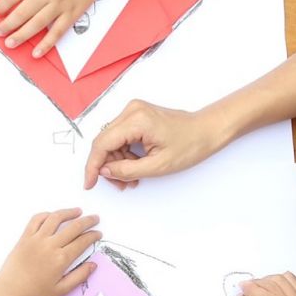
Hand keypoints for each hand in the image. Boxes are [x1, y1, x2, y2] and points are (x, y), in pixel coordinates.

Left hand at [0, 0, 104, 56]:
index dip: (1, 5)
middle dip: (8, 25)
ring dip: (22, 36)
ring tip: (10, 43)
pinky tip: (36, 52)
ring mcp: (60, 4)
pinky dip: (47, 44)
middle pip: (22, 12)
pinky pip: (57, 32)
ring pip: (37, 24)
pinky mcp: (71, 14)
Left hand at [0, 208, 101, 295]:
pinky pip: (36, 220)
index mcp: (61, 259)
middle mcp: (50, 245)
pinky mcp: (25, 237)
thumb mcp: (62, 290)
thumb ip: (79, 276)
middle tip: (95, 218)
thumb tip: (93, 265)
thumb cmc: (35, 293)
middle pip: (73, 227)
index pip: (82, 241)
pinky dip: (46, 215)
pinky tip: (53, 215)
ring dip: (68, 212)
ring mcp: (36, 239)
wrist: (10, 291)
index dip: (93, 236)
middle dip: (87, 221)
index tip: (98, 233)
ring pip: (55, 218)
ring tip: (78, 211)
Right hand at [82, 99, 227, 189]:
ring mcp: (133, 111)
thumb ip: (127, 170)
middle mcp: (131, 110)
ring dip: (116, 161)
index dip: (93, 166)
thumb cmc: (190, 144)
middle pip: (104, 141)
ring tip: (129, 179)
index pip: (102, 143)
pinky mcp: (136, 115)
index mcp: (136, 120)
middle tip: (118, 185)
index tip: (89, 183)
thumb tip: (104, 172)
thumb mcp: (158, 166)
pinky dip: (123, 153)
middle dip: (107, 166)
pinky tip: (133, 166)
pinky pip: (120, 136)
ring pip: (111, 140)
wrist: (207, 130)